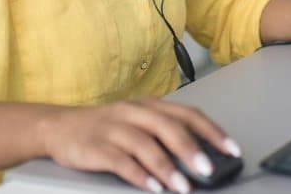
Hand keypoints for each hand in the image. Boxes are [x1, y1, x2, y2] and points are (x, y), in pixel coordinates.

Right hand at [39, 98, 240, 193]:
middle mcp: (134, 113)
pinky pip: (121, 162)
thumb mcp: (138, 123)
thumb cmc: (106, 128)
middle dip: (192, 150)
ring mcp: (114, 129)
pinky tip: (153, 187)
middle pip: (169, 128)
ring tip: (184, 186)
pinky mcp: (96, 147)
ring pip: (146, 145)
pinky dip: (139, 175)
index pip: (188, 114)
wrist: (58, 127)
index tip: (231, 149)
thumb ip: (166, 135)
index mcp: (150, 106)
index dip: (212, 131)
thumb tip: (203, 155)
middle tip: (209, 169)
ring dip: (168, 167)